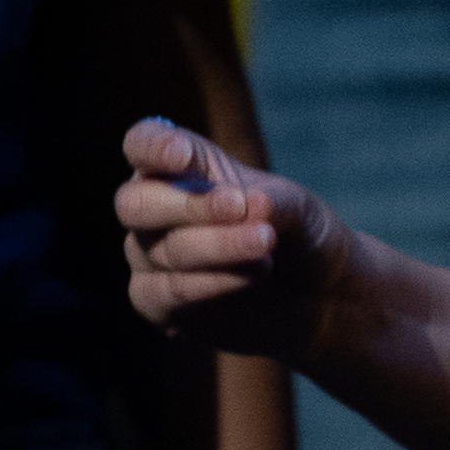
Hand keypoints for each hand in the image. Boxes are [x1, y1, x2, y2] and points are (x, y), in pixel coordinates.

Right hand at [115, 119, 352, 358]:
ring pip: (159, 250)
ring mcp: (151, 259)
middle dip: (187, 205)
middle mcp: (156, 211)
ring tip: (266, 241)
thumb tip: (248, 204)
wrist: (316, 294)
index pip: (142, 145)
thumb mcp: (299, 209)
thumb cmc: (298, 234)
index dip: (153, 146)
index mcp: (183, 168)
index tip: (184, 156)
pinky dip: (211, 282)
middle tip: (239, 206)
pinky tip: (252, 274)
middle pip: (134, 203)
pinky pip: (164, 293)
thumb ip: (271, 203)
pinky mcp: (159, 305)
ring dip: (216, 245)